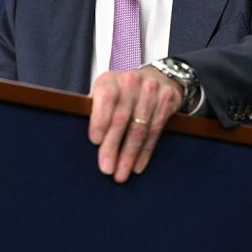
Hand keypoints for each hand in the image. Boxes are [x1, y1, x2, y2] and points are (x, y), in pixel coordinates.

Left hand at [88, 66, 184, 182]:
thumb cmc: (123, 91)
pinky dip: (145, 152)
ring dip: (129, 155)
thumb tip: (84, 139)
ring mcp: (151, 91)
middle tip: (106, 168)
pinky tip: (137, 166)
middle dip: (113, 147)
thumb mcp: (106, 92)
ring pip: (139, 129)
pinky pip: (155, 131)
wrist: (157, 77)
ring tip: (121, 173)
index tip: (96, 141)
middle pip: (122, 119)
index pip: (106, 98)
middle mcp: (131, 82)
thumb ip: (95, 110)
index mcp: (110, 80)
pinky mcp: (167, 101)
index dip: (100, 119)